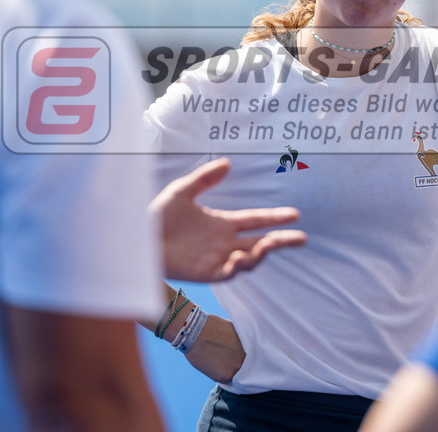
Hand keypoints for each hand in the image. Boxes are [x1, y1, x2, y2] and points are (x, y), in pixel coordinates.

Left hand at [150, 158, 306, 280]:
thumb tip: (228, 163)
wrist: (136, 239)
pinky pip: (228, 274)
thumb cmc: (157, 216)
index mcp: (221, 223)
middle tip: (302, 238)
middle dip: (282, 241)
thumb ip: (205, 178)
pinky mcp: (205, 273)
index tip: (294, 214)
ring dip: (260, 253)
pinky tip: (241, 257)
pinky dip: (238, 267)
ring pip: (248, 260)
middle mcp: (223, 243)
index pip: (255, 221)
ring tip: (266, 245)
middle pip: (261, 243)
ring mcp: (216, 259)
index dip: (274, 218)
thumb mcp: (182, 191)